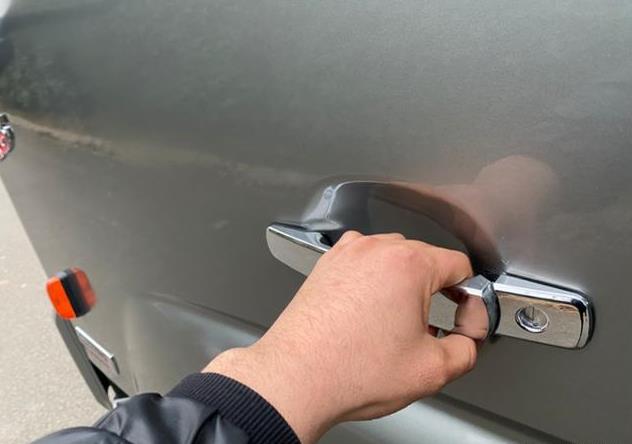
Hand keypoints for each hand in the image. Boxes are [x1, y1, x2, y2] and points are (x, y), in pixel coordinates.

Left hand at [205, 232, 476, 442]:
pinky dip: (373, 284)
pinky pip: (363, 265)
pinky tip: (369, 315)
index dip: (469, 297)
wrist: (295, 378)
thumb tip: (467, 339)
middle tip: (430, 328)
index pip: (459, 266)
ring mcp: (347, 254)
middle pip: (426, 259)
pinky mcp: (327, 265)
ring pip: (393, 260)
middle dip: (436, 292)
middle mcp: (376, 250)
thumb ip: (467, 349)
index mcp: (408, 264)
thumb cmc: (349, 370)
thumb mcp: (431, 369)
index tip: (462, 319)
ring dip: (403, 287)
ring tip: (394, 325)